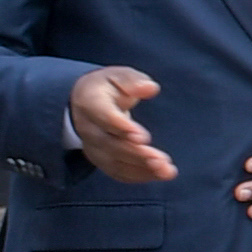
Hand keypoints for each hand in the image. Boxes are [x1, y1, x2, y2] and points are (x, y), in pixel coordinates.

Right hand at [68, 66, 174, 181]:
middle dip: (136, 154)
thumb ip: (133, 81)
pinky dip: (140, 175)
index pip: (104, 117)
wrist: (85, 103)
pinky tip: (160, 174)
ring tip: (166, 170)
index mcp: (90, 102)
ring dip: (142, 169)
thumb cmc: (108, 87)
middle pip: (110, 145)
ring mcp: (92, 147)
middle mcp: (88, 128)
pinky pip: (119, 172)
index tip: (143, 137)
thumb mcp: (118, 76)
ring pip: (115, 163)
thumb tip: (150, 88)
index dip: (122, 128)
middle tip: (160, 160)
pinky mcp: (102, 160)